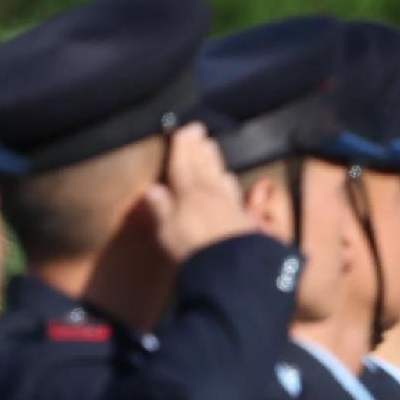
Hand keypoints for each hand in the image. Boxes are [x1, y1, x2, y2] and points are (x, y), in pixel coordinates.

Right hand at [145, 121, 255, 260]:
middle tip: (200, 131)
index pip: (183, 164)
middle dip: (200, 148)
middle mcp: (212, 194)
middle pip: (204, 166)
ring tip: (212, 147)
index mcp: (189, 193)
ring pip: (221, 176)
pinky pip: (237, 193)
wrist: (236, 270)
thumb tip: (153, 190)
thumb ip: (161, 209)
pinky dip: (232, 183)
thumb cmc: (194, 251)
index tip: (185, 129)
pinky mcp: (247, 220)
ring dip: (215, 161)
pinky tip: (231, 179)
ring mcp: (232, 205)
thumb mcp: (167, 231)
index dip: (183, 147)